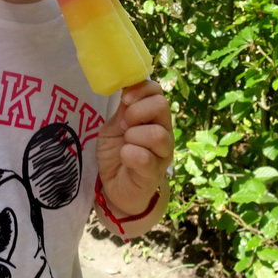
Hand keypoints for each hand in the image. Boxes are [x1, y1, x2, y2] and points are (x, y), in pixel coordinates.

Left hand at [96, 79, 173, 218]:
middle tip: (123, 126)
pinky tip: (125, 157)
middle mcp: (163, 131)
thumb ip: (123, 110)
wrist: (115, 188)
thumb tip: (127, 88)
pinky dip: (130, 154)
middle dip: (136, 112)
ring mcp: (162, 153)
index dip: (140, 90)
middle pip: (161, 105)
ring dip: (133, 136)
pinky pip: (146, 157)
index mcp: (153, 117)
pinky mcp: (155, 173)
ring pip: (156, 133)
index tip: (124, 100)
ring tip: (125, 144)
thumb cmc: (116, 153)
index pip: (156, 91)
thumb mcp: (113, 127)